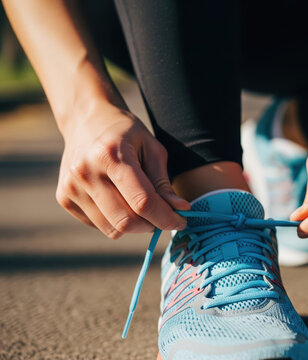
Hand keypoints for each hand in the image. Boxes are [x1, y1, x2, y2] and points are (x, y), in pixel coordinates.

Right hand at [56, 102, 188, 238]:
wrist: (86, 120)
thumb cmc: (126, 133)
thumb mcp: (152, 148)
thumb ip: (163, 182)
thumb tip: (180, 210)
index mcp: (110, 156)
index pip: (142, 201)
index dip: (166, 217)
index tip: (182, 221)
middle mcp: (86, 173)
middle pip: (126, 221)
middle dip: (152, 225)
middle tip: (163, 217)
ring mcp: (71, 187)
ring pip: (112, 229)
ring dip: (135, 226)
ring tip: (142, 207)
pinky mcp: (64, 198)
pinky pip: (98, 225)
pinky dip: (116, 221)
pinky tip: (120, 201)